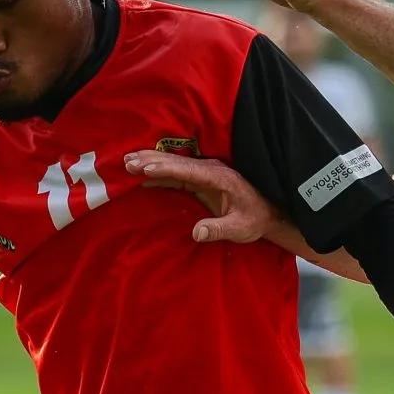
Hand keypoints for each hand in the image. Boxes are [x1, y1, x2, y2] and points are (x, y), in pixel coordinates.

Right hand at [125, 150, 282, 244]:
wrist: (266, 214)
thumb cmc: (254, 220)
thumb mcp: (239, 228)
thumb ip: (218, 229)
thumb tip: (196, 233)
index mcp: (218, 178)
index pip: (188, 170)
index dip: (166, 168)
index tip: (145, 169)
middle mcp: (209, 170)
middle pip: (176, 162)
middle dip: (150, 161)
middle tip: (127, 162)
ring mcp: (204, 173)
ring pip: (173, 165)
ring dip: (150, 162)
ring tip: (127, 162)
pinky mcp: (200, 180)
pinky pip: (176, 174)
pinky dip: (158, 172)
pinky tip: (142, 174)